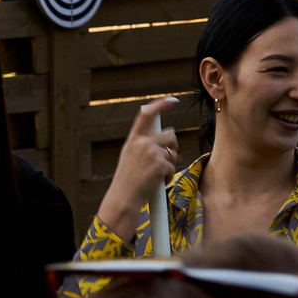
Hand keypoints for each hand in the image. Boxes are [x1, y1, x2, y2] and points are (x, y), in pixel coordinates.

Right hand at [96, 97, 182, 244]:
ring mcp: (152, 152)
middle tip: (164, 160)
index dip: (160, 104)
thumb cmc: (128, 180)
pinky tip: (156, 181)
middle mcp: (142, 143)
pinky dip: (168, 175)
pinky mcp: (161, 163)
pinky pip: (173, 166)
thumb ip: (145, 145)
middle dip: (172, 147)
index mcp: (133, 140)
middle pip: (170, 135)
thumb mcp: (131, 157)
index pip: (146, 115)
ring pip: (173, 151)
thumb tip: (169, 135)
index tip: (172, 99)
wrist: (124, 197)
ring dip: (170, 163)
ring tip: (156, 174)